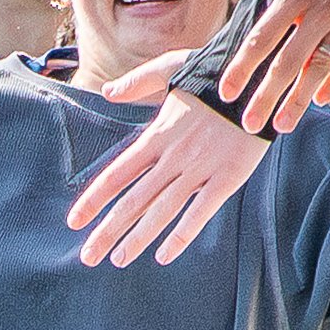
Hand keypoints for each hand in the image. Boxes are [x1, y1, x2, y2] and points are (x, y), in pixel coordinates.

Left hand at [67, 91, 269, 266]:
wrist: (256, 80)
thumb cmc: (212, 73)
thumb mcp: (170, 68)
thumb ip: (136, 82)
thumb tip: (105, 91)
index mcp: (157, 134)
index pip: (117, 173)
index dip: (93, 199)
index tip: (73, 221)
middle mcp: (173, 157)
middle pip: (133, 200)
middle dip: (108, 231)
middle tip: (88, 256)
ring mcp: (199, 170)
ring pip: (162, 211)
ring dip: (138, 239)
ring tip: (118, 260)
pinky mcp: (226, 178)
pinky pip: (200, 213)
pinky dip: (181, 236)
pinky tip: (164, 256)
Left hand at [211, 0, 329, 132]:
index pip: (262, 39)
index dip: (242, 69)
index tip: (225, 92)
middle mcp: (324, 11)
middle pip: (288, 65)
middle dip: (266, 97)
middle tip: (249, 125)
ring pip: (320, 68)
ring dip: (299, 99)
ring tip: (283, 126)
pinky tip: (322, 98)